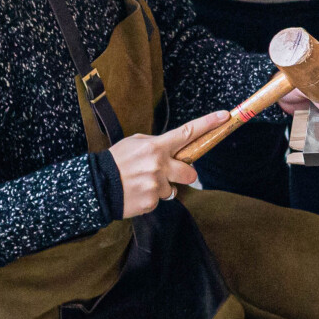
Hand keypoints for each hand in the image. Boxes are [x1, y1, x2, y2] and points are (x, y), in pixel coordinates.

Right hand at [111, 112, 228, 217]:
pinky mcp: (152, 202)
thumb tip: (174, 150)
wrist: (94, 186)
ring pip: (173, 188)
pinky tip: (136, 193)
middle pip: (190, 173)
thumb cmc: (115, 161)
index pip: (187, 133)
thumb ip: (156, 144)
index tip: (224, 116)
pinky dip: (150, 198)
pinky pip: (159, 200)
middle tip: (169, 173)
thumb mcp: (133, 143)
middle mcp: (159, 165)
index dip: (208, 124)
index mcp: (155, 147)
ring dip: (162, 187)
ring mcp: (156, 185)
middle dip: (184, 174)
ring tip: (141, 183)